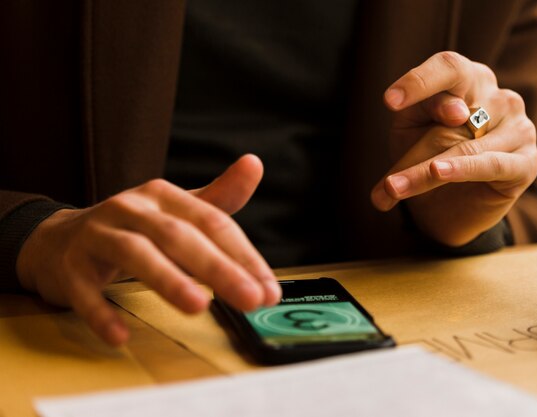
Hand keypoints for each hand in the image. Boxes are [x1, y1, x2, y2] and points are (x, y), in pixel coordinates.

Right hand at [16, 154, 280, 345]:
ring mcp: (98, 234)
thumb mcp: (177, 211)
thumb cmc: (135, 228)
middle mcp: (131, 208)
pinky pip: (84, 290)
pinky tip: (121, 335)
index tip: (269, 290)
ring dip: (167, 280)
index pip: (212, 222)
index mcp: (164, 196)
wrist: (61, 238)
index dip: (244, 256)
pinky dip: (101, 312)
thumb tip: (255, 164)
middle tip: (250, 299)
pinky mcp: (69, 265)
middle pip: (178, 236)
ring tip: (197, 307)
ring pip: (135, 253)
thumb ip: (218, 199)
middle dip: (218, 268)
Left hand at [370, 51, 536, 246]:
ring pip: (465, 145)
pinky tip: (439, 172)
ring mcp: (519, 128)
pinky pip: (491, 164)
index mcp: (470, 79)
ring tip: (392, 188)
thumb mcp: (412, 128)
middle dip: (416, 146)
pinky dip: (463, 169)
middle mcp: (499, 98)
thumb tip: (452, 110)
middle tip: (386, 171)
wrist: (448, 205)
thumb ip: (423, 111)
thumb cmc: (427, 154)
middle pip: (454, 113)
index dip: (420, 81)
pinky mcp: (527, 162)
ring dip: (425, 171)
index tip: (390, 102)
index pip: (449, 68)